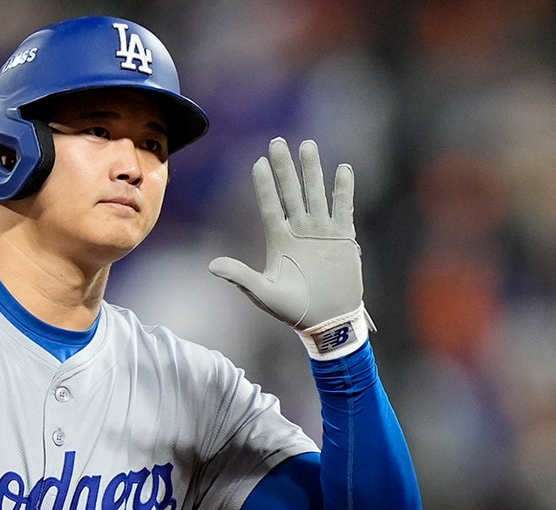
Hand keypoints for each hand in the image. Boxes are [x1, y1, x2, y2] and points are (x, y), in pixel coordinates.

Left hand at [209, 138, 370, 358]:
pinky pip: (343, 208)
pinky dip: (343, 190)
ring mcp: (322, 232)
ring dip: (312, 171)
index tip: (257, 162)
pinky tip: (343, 169)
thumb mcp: (264, 293)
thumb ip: (241, 277)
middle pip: (291, 192)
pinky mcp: (343, 238)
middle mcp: (300, 231)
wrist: (328, 321)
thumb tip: (212, 266)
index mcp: (280, 241)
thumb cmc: (294, 310)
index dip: (264, 185)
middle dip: (285, 167)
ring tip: (308, 146)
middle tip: (278, 141)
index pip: (270, 206)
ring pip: (316, 194)